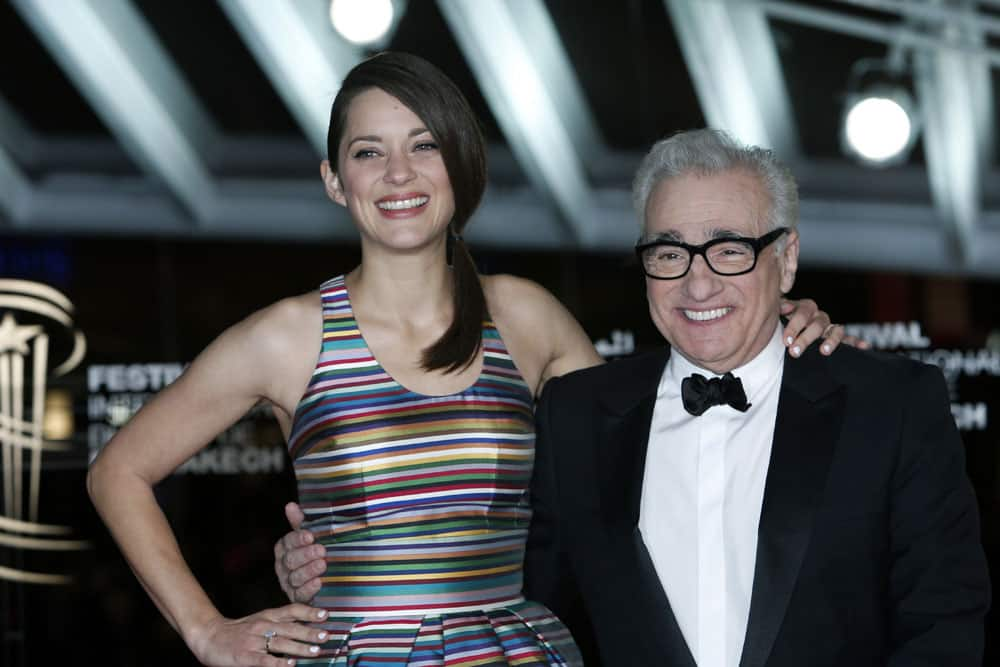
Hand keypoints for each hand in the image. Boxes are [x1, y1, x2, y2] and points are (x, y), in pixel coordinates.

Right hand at [189, 603, 328, 665]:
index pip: (292, 610)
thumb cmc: (238, 630)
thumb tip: (305, 626)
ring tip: (316, 651)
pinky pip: (264, 660)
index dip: (309, 611)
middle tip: (326, 635)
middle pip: (290, 627)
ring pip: (281, 643)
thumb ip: (280, 622)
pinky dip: (278, 663)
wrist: (209, 635)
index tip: (326, 614)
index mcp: (268, 615)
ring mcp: (254, 641)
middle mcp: (263, 625)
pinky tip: (290, 665)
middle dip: (310, 632)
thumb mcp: (260, 620)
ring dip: (300, 647)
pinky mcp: (245, 656)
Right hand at [275, 502, 324, 603]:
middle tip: (321, 550)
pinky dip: (309, 588)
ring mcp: (289, 584)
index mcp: (285, 549)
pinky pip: (300, 595)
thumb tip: (290, 505)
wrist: (336, 577)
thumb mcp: (315, 535)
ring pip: (294, 577)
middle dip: (305, 555)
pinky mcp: (298, 599)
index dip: (297, 539)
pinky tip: (319, 582)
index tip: (311, 536)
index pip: (286, 543)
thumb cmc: (322, 551)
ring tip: (323, 565)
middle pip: (290, 561)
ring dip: (309, 571)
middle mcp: (283, 566)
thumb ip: (301, 522)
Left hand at [780, 298, 869, 357]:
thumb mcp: (777, 315)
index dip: (795, 326)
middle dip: (806, 338)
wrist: (783, 333)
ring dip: (831, 340)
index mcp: (804, 308)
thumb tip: (784, 306)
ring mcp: (829, 327)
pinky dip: (856, 342)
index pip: (803, 312)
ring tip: (824, 351)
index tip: (787, 341)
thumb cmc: (780, 323)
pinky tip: (864, 346)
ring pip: (835, 330)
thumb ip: (780, 309)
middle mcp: (818, 316)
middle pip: (818, 323)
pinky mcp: (837, 338)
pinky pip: (849, 339)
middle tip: (795, 351)